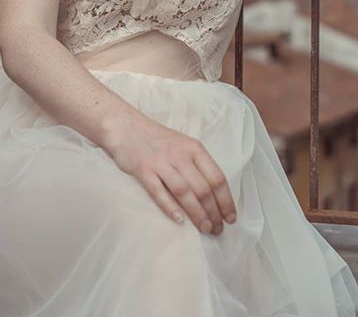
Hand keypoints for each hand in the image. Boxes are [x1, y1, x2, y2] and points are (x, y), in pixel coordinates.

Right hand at [106, 114, 236, 235]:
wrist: (126, 126)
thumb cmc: (157, 140)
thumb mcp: (183, 145)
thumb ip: (196, 165)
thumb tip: (214, 195)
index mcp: (194, 148)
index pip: (216, 177)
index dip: (226, 200)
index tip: (230, 218)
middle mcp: (180, 154)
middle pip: (203, 188)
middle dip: (213, 212)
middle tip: (217, 230)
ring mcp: (161, 162)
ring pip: (184, 192)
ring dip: (197, 213)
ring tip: (205, 229)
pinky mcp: (143, 169)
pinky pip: (158, 191)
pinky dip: (170, 207)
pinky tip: (179, 221)